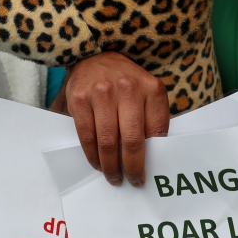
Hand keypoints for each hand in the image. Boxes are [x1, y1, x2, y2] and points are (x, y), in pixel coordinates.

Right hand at [60, 52, 169, 186]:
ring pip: (107, 142)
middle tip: (134, 181)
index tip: (151, 172)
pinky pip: (87, 136)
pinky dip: (93, 156)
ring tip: (114, 177)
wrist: (95, 56)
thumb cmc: (126, 82)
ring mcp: (102, 93)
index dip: (154, 155)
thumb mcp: (147, 91)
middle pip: (133, 139)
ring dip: (111, 166)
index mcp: (151, 88)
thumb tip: (153, 156)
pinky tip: (98, 164)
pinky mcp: (80, 99)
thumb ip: (152, 117)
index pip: (158, 130)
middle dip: (133, 167)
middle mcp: (128, 88)